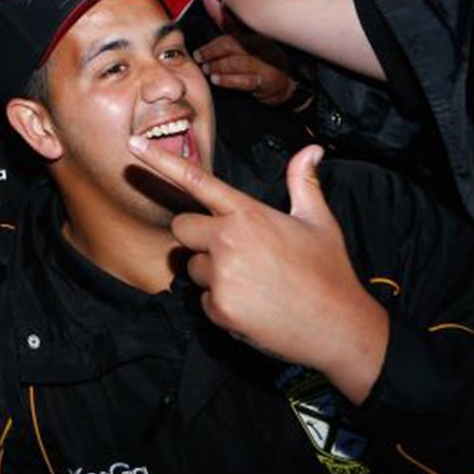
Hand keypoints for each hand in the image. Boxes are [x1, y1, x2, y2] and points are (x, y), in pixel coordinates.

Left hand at [128, 140, 389, 398]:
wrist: (341, 328)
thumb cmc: (329, 271)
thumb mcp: (319, 222)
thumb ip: (304, 183)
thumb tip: (312, 149)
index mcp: (248, 213)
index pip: (196, 181)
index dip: (160, 162)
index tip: (132, 145)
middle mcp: (228, 239)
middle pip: (182, 229)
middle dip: (200, 239)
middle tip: (237, 254)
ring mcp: (221, 275)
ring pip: (194, 268)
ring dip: (214, 275)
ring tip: (254, 284)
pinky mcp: (219, 308)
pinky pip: (204, 301)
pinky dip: (222, 305)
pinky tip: (254, 307)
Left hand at [195, 0, 303, 106]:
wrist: (286, 85)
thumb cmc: (262, 59)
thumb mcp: (244, 39)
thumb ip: (225, 22)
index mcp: (255, 33)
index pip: (230, 30)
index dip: (211, 40)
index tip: (196, 49)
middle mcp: (262, 46)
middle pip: (232, 45)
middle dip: (211, 52)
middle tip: (199, 59)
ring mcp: (267, 64)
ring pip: (237, 62)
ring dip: (218, 66)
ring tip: (206, 70)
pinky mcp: (268, 81)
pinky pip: (246, 80)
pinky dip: (228, 80)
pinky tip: (216, 80)